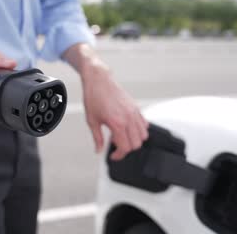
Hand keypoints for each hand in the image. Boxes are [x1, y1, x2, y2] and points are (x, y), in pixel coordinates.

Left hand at [63, 44, 148, 160]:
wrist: (98, 80)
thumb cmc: (94, 96)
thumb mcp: (91, 120)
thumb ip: (97, 138)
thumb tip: (99, 149)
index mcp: (117, 123)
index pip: (125, 147)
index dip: (119, 155)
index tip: (113, 155)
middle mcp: (128, 118)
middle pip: (136, 144)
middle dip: (126, 148)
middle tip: (116, 146)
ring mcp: (134, 112)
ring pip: (143, 135)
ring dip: (134, 140)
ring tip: (122, 136)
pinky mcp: (136, 107)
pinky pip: (144, 124)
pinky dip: (139, 130)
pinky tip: (128, 128)